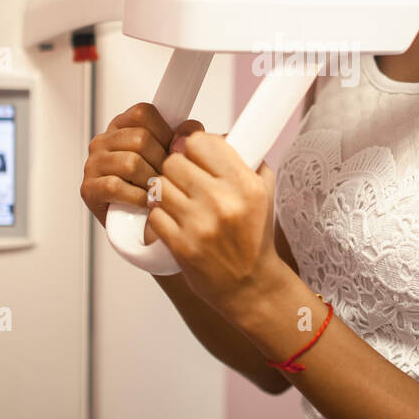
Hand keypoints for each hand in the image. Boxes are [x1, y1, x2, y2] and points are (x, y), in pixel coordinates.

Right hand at [79, 101, 201, 230]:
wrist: (136, 225)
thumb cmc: (152, 186)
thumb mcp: (170, 155)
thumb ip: (183, 137)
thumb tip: (189, 130)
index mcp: (121, 126)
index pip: (143, 113)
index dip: (164, 132)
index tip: (171, 150)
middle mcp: (103, 141)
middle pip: (140, 139)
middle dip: (161, 161)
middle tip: (167, 177)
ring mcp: (93, 164)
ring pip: (130, 163)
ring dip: (150, 180)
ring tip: (157, 190)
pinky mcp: (89, 188)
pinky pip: (116, 186)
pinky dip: (137, 196)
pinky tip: (146, 201)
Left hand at [144, 128, 281, 321]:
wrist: (250, 284)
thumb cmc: (254, 234)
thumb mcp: (263, 191)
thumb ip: (244, 157)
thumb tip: (211, 134)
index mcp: (244, 184)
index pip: (200, 142)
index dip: (192, 146)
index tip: (193, 155)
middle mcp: (223, 202)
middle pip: (174, 162)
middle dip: (175, 169)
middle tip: (183, 181)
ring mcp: (200, 225)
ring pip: (160, 186)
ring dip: (165, 192)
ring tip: (178, 201)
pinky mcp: (181, 246)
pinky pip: (154, 214)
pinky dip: (160, 216)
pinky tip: (174, 221)